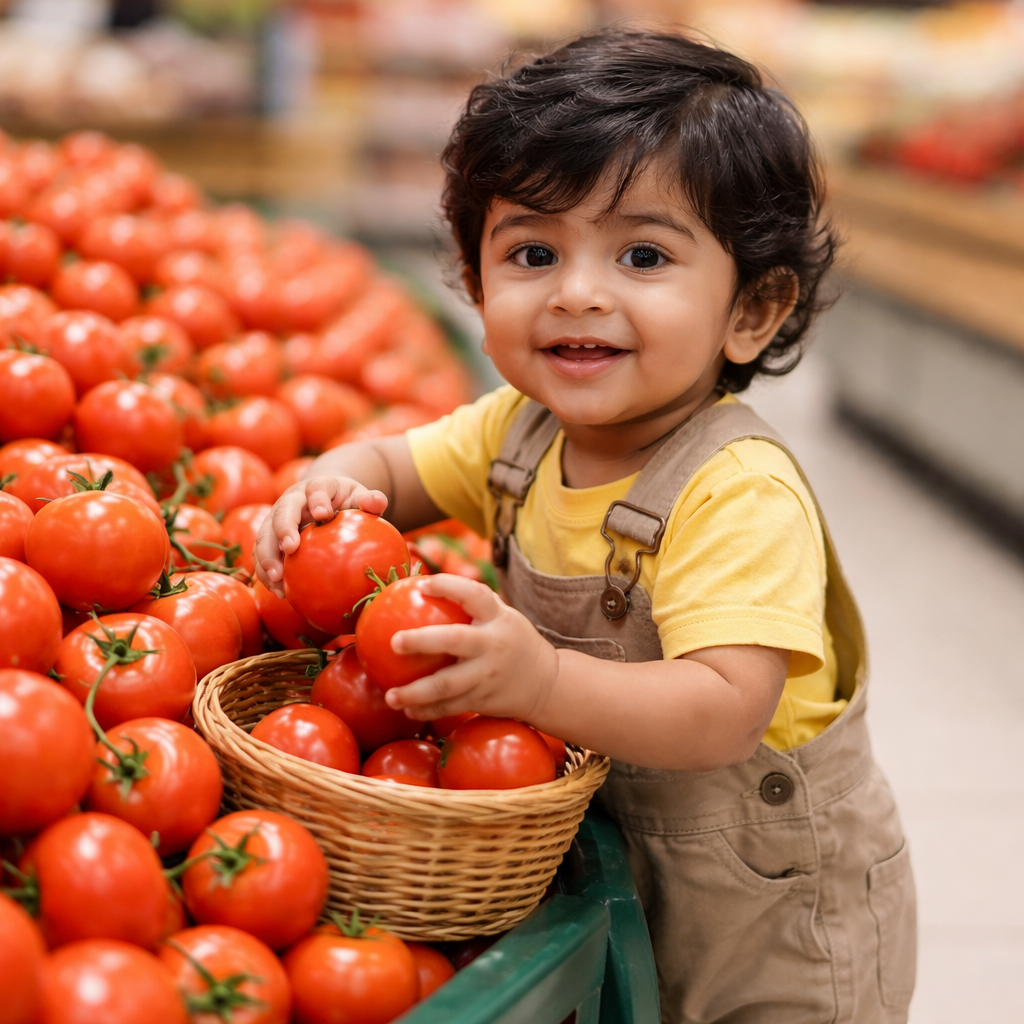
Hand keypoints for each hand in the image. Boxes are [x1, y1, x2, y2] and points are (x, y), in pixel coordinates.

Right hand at [253, 476, 387, 595]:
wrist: (324, 499)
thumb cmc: (346, 501)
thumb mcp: (360, 497)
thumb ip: (371, 500)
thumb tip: (376, 502)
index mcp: (318, 486)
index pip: (316, 487)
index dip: (317, 498)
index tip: (322, 514)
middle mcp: (292, 499)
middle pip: (282, 510)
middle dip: (283, 529)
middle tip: (290, 549)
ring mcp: (277, 517)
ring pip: (265, 534)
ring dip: (267, 556)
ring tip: (276, 579)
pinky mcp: (271, 536)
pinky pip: (262, 553)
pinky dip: (265, 572)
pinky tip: (279, 591)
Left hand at [384, 574, 559, 724]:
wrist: (547, 683)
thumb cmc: (512, 640)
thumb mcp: (502, 617)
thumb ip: (473, 605)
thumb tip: (420, 587)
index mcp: (497, 618)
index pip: (475, 594)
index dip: (449, 586)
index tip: (423, 585)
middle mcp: (493, 645)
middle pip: (454, 640)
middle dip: (422, 641)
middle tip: (394, 642)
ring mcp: (488, 675)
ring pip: (447, 685)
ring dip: (415, 692)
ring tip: (390, 696)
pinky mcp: (483, 700)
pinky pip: (450, 707)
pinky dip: (427, 710)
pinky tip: (407, 709)